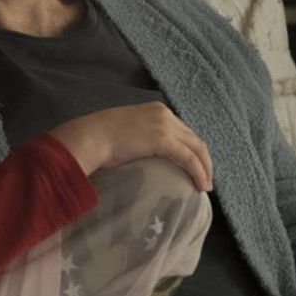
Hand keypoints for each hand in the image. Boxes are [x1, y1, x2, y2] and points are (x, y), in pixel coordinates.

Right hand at [47, 101, 213, 191]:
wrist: (90, 137)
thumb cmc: (99, 137)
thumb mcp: (126, 131)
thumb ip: (140, 136)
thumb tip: (144, 153)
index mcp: (156, 109)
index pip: (182, 130)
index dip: (191, 148)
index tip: (194, 165)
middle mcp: (164, 113)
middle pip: (194, 138)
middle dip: (203, 159)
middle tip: (205, 178)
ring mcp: (165, 125)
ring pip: (197, 148)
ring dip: (205, 167)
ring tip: (205, 186)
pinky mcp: (164, 140)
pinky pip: (189, 158)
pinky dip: (199, 172)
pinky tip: (201, 185)